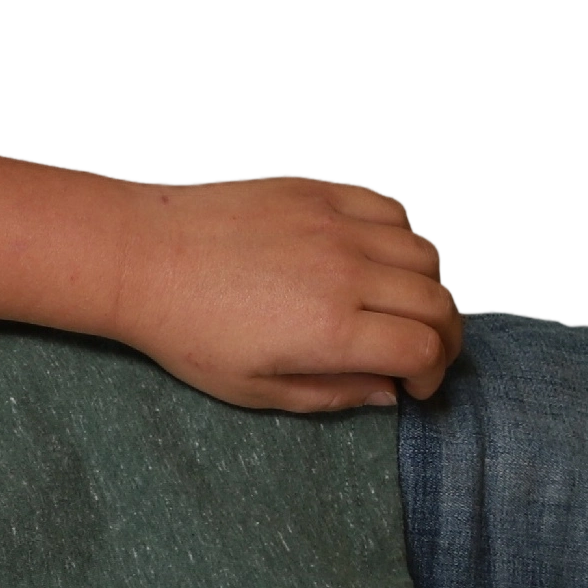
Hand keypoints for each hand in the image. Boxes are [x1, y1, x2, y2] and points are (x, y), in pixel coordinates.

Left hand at [103, 177, 461, 415]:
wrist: (143, 258)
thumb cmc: (187, 330)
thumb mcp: (253, 389)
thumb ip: (329, 395)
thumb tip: (386, 392)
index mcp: (329, 331)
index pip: (423, 349)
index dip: (432, 374)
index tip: (415, 385)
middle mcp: (345, 274)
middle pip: (437, 302)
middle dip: (444, 336)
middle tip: (424, 353)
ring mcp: (335, 226)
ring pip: (424, 252)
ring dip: (427, 285)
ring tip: (402, 307)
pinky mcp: (319, 192)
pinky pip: (391, 209)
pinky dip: (401, 237)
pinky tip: (380, 259)